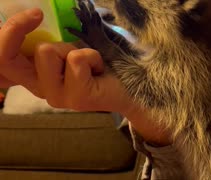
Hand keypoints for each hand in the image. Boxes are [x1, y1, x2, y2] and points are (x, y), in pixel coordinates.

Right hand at [0, 9, 171, 145]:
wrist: (129, 86)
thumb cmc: (98, 64)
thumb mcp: (68, 47)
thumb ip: (48, 41)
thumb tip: (34, 16)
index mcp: (34, 76)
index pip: (0, 62)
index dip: (5, 35)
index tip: (34, 15)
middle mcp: (39, 89)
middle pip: (6, 57)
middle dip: (29, 34)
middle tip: (62, 38)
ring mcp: (55, 97)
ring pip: (46, 51)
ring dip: (73, 48)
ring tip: (89, 63)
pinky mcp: (75, 99)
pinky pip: (76, 59)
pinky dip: (93, 56)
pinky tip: (99, 70)